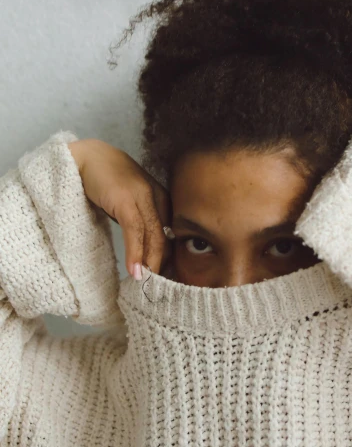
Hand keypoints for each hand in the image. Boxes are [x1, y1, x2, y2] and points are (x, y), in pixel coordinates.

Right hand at [67, 139, 172, 277]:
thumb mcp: (129, 203)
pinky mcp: (125, 198)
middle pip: (167, 238)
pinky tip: (135, 269)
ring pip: (154, 236)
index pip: (172, 234)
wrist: (85, 158)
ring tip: (148, 284)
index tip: (169, 279)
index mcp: (162, 198)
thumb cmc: (108, 181)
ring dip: (151, 263)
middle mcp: (157, 196)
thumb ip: (141, 221)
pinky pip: (135, 230)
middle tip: (161, 288)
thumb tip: (147, 251)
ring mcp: (142, 196)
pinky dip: (136, 252)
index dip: (171, 259)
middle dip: (165, 265)